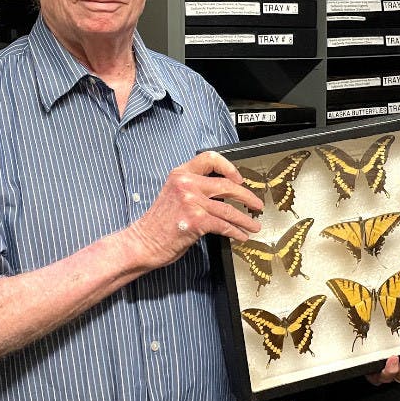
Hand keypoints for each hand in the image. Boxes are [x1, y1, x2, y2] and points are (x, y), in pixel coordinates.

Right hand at [117, 151, 263, 270]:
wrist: (142, 242)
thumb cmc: (158, 224)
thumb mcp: (174, 195)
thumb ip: (194, 189)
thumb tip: (223, 194)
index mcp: (180, 174)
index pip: (209, 158)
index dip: (228, 166)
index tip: (239, 178)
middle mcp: (186, 184)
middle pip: (227, 185)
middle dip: (247, 196)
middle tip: (256, 204)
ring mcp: (192, 202)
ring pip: (229, 208)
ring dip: (245, 219)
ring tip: (254, 225)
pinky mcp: (196, 220)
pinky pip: (224, 225)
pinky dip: (236, 232)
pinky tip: (241, 236)